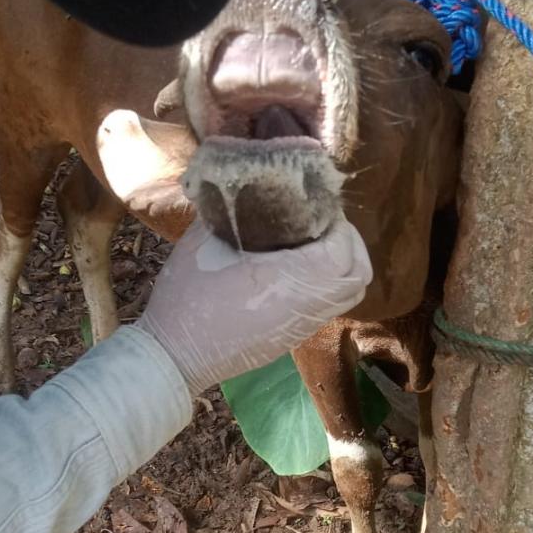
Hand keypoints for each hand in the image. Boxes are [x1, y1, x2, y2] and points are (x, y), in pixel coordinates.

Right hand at [136, 218, 371, 392]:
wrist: (174, 355)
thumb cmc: (188, 296)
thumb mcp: (203, 241)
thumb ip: (229, 207)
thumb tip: (240, 177)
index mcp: (292, 280)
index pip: (342, 247)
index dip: (337, 222)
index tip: (317, 204)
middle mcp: (308, 306)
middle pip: (358, 273)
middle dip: (349, 243)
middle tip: (324, 222)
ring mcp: (303, 326)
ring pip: (349, 294)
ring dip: (343, 265)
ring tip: (316, 242)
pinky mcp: (294, 338)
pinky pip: (330, 307)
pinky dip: (330, 284)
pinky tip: (301, 268)